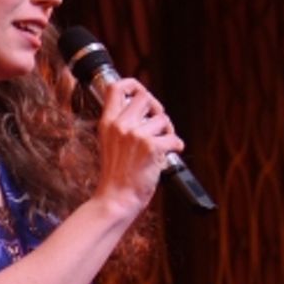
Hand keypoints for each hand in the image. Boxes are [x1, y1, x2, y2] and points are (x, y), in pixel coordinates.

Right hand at [93, 77, 183, 211]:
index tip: (140, 93)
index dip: (133, 85)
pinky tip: (169, 154)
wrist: (116, 199)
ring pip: (163, 119)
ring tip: (161, 146)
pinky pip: (174, 138)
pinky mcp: (152, 147)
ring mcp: (136, 135)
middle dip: (157, 109)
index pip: (116, 88)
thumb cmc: (116, 176)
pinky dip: (176, 146)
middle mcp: (120, 125)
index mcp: (107, 123)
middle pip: (145, 97)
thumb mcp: (109, 144)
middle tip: (158, 123)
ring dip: (167, 131)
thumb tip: (145, 111)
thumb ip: (122, 126)